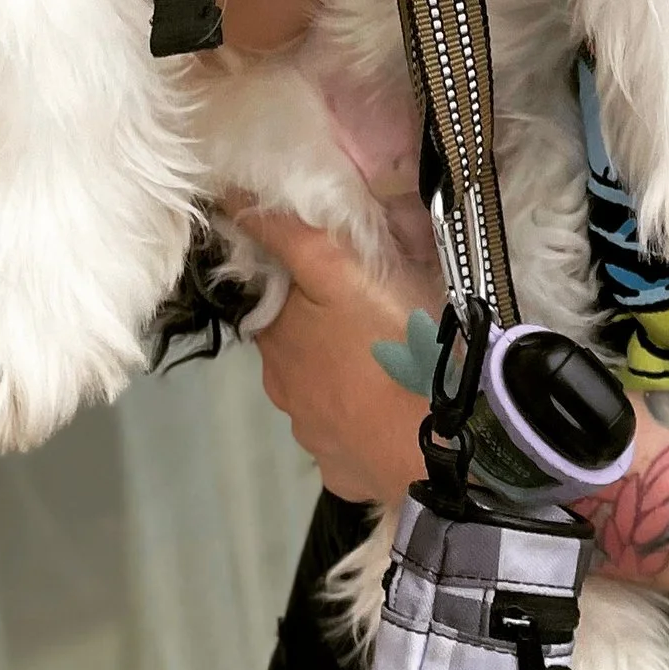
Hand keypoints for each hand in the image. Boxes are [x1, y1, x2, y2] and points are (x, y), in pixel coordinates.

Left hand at [240, 213, 439, 508]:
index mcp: (277, 341)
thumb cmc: (392, 340)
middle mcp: (284, 394)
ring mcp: (316, 440)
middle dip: (324, 333)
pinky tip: (394, 413)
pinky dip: (365, 426)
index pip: (272, 303)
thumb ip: (286, 233)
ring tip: (393, 363)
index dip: (300, 285)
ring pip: (324, 397)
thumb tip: (223, 196)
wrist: (445, 438)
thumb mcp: (339, 270)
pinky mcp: (348, 473)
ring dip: (346, 380)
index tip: (340, 274)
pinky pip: (351, 442)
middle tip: (376, 315)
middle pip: (297, 351)